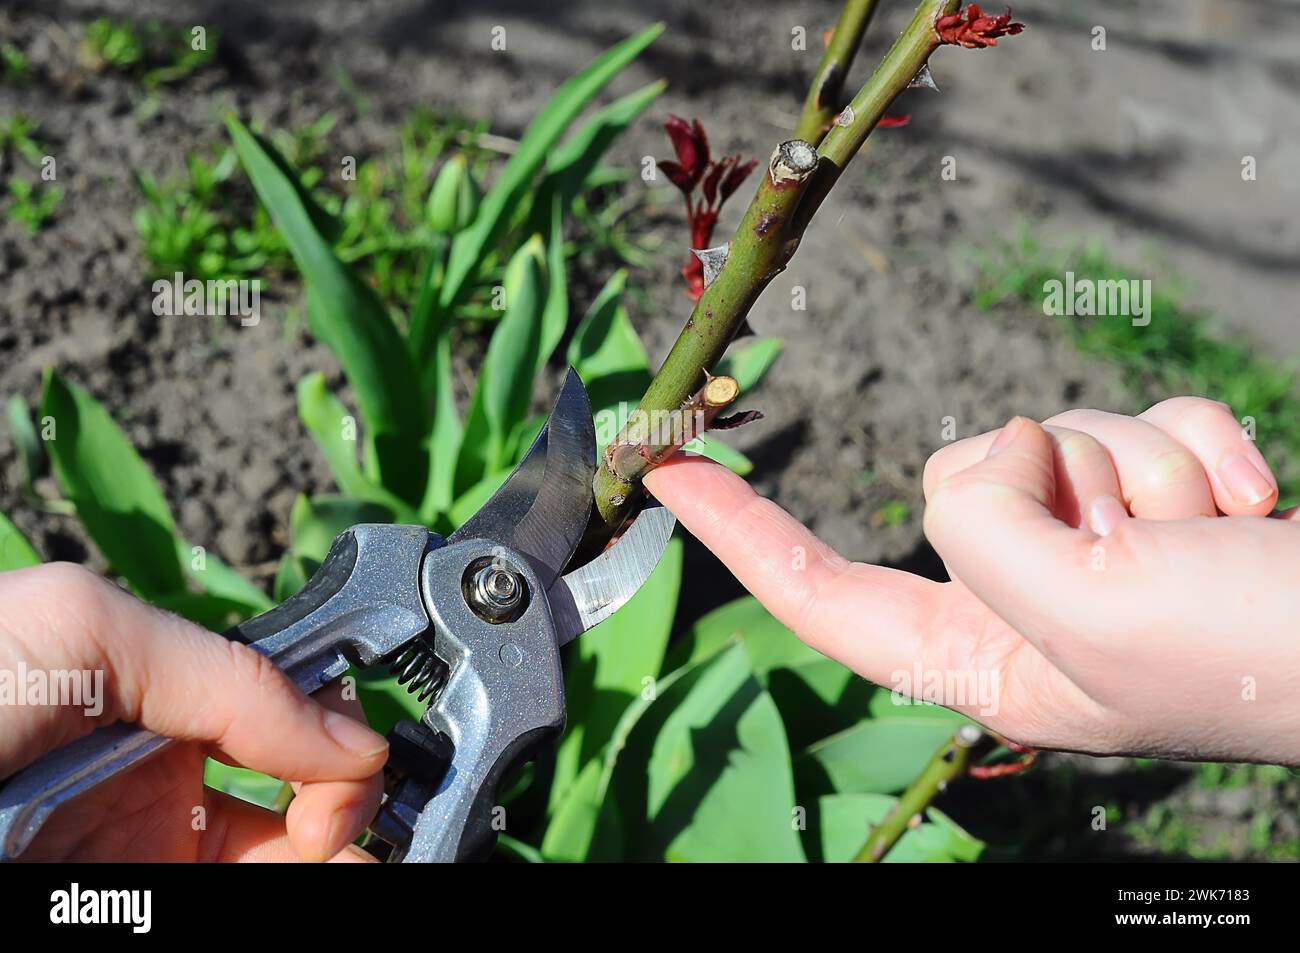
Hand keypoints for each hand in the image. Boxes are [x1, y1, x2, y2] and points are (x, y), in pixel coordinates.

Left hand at [0, 563, 387, 860]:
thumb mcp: (85, 632)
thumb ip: (230, 670)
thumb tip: (352, 736)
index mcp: (158, 698)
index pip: (285, 714)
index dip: (330, 739)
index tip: (347, 772)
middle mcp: (158, 778)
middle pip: (291, 800)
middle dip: (338, 810)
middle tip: (346, 833)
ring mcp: (137, 851)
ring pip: (266, 856)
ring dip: (320, 854)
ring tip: (335, 858)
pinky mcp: (121, 898)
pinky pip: (215, 892)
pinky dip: (274, 875)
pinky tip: (299, 866)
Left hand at [646, 397, 1299, 764]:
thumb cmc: (1249, 658)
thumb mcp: (1082, 615)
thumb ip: (982, 530)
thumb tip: (992, 459)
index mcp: (983, 663)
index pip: (821, 592)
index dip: (735, 531)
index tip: (661, 471)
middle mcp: (1025, 604)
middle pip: (965, 474)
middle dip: (1062, 481)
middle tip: (1144, 548)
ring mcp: (1095, 549)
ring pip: (1060, 432)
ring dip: (1147, 468)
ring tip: (1210, 540)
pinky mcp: (1160, 499)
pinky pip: (1140, 415)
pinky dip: (1202, 446)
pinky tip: (1254, 507)